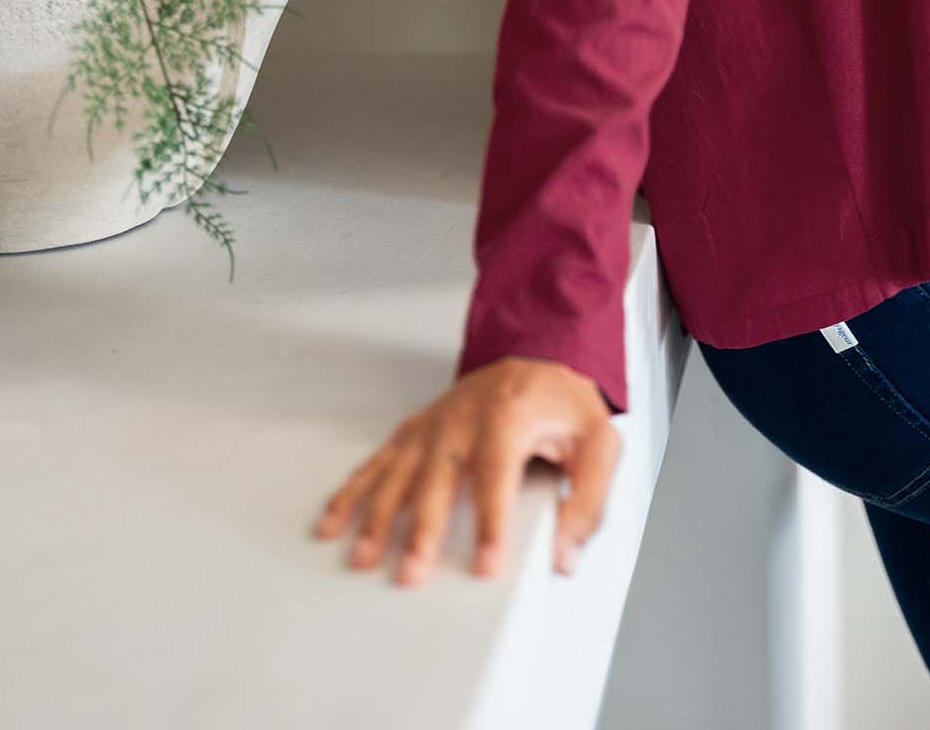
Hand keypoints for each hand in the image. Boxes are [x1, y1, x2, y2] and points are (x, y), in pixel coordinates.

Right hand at [312, 357, 621, 586]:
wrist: (537, 355)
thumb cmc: (564, 405)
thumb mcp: (598, 442)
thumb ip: (588, 498)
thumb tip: (564, 554)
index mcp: (509, 418)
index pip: (498, 476)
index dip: (491, 523)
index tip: (486, 564)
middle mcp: (463, 419)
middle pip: (438, 478)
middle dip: (421, 529)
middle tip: (410, 574)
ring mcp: (433, 424)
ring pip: (398, 473)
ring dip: (377, 516)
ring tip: (363, 557)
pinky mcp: (415, 431)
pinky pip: (376, 462)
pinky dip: (350, 492)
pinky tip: (332, 523)